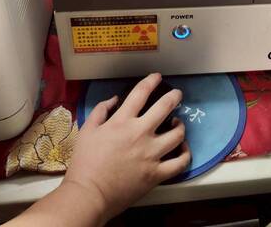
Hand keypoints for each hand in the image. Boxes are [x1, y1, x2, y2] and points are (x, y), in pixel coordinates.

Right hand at [62, 73, 189, 222]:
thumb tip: (114, 99)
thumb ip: (100, 110)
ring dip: (180, 125)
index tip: (157, 77)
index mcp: (122, 121)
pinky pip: (179, 162)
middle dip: (174, 96)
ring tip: (178, 123)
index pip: (141, 92)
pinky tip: (182, 147)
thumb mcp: (87, 130)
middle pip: (165, 107)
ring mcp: (151, 154)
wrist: (89, 194)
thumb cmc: (85, 163)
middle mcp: (140, 134)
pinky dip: (185, 153)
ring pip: (177, 134)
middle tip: (177, 94)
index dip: (151, 80)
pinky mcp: (156, 174)